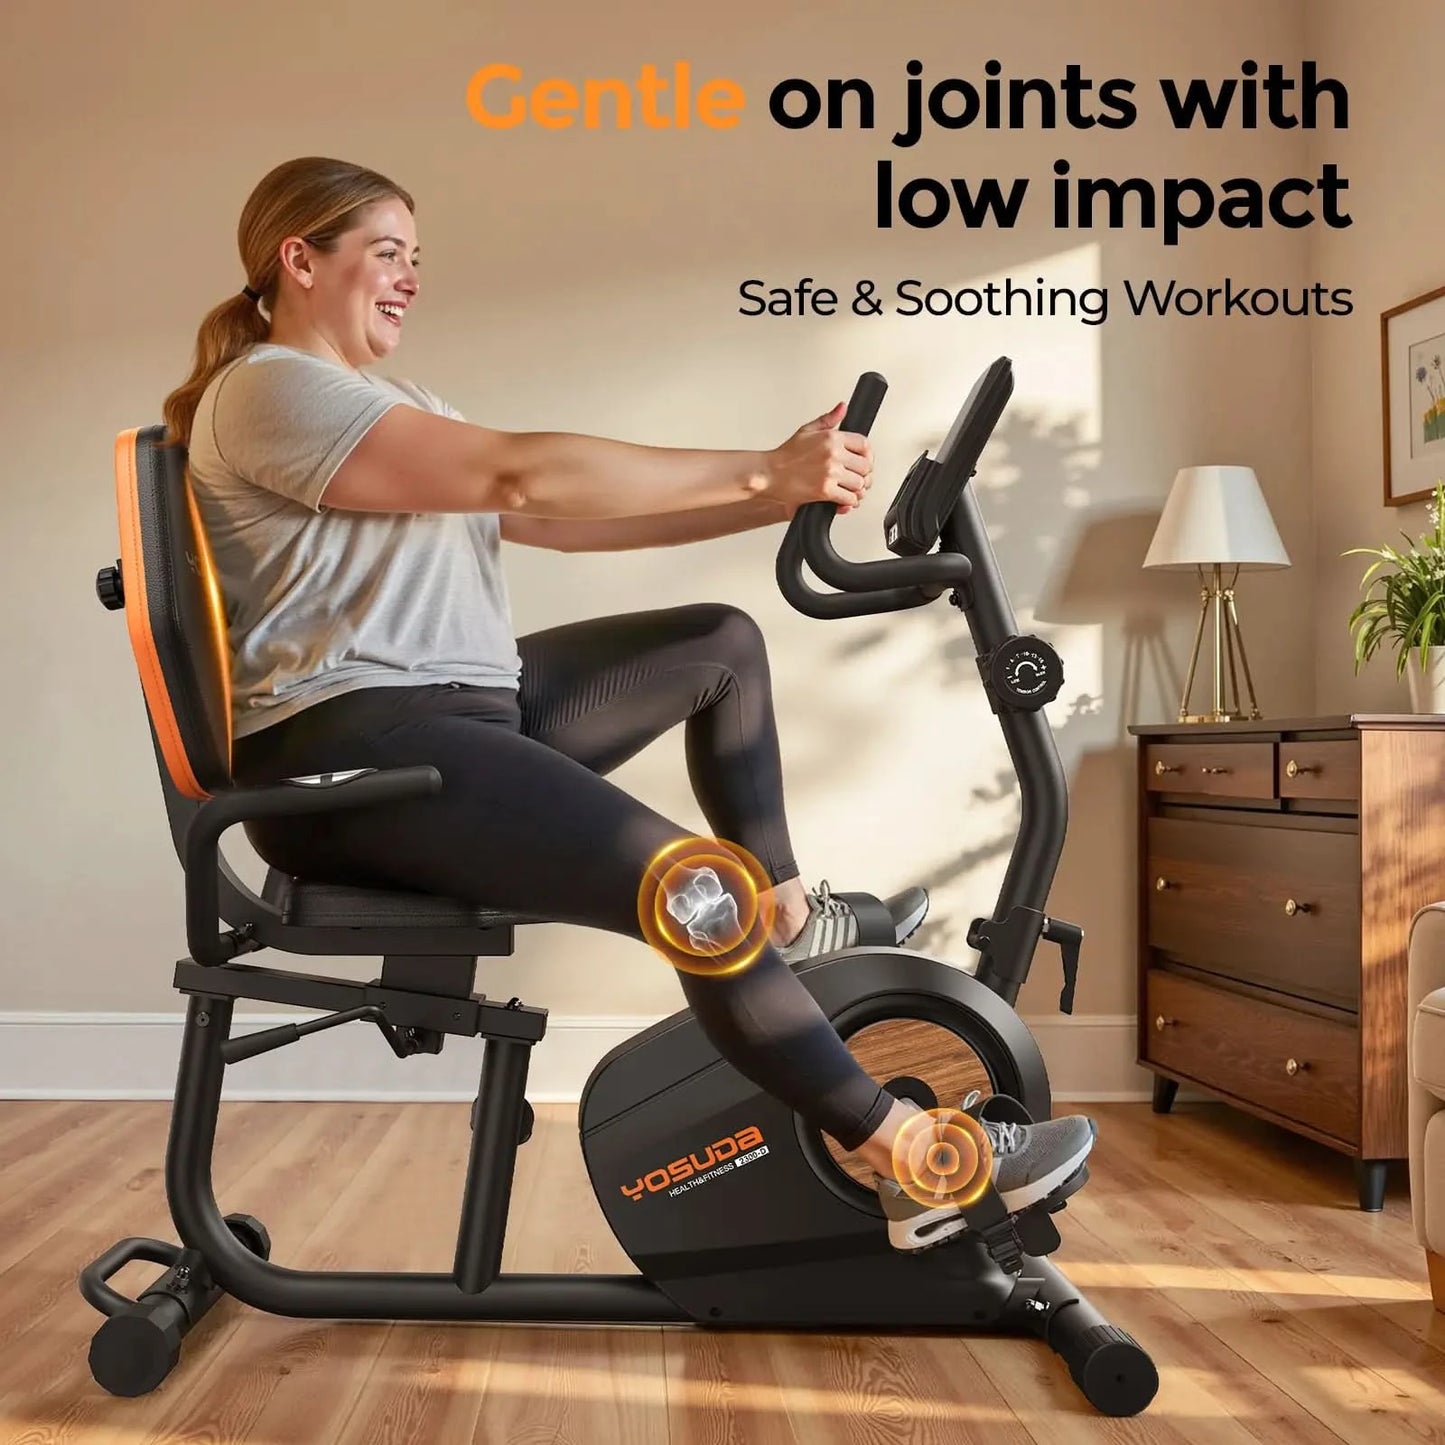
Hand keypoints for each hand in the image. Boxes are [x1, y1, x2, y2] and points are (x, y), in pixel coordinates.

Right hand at [759, 401, 872, 519]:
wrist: (769, 474)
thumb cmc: (785, 456)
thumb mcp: (807, 431)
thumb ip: (828, 420)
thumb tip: (842, 408)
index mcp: (831, 437)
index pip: (864, 444)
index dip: (868, 455)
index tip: (864, 461)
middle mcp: (833, 454)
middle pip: (865, 466)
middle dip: (864, 474)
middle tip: (858, 478)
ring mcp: (830, 473)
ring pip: (859, 484)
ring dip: (858, 489)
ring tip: (852, 489)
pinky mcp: (825, 490)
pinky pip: (849, 498)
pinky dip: (849, 502)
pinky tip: (844, 500)